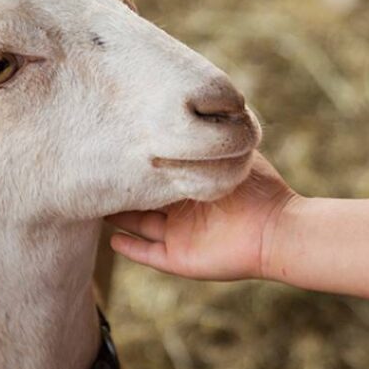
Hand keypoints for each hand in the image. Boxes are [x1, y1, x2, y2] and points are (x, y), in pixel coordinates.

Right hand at [107, 152, 297, 280]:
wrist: (276, 228)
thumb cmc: (257, 188)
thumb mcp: (230, 153)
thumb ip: (210, 139)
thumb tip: (193, 110)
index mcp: (193, 184)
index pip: (158, 173)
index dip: (139, 163)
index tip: (115, 146)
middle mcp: (183, 210)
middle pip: (142, 198)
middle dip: (122, 187)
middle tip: (94, 169)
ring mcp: (180, 235)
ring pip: (139, 224)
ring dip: (117, 216)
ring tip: (93, 200)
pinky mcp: (180, 258)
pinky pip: (148, 254)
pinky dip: (130, 248)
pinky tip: (111, 239)